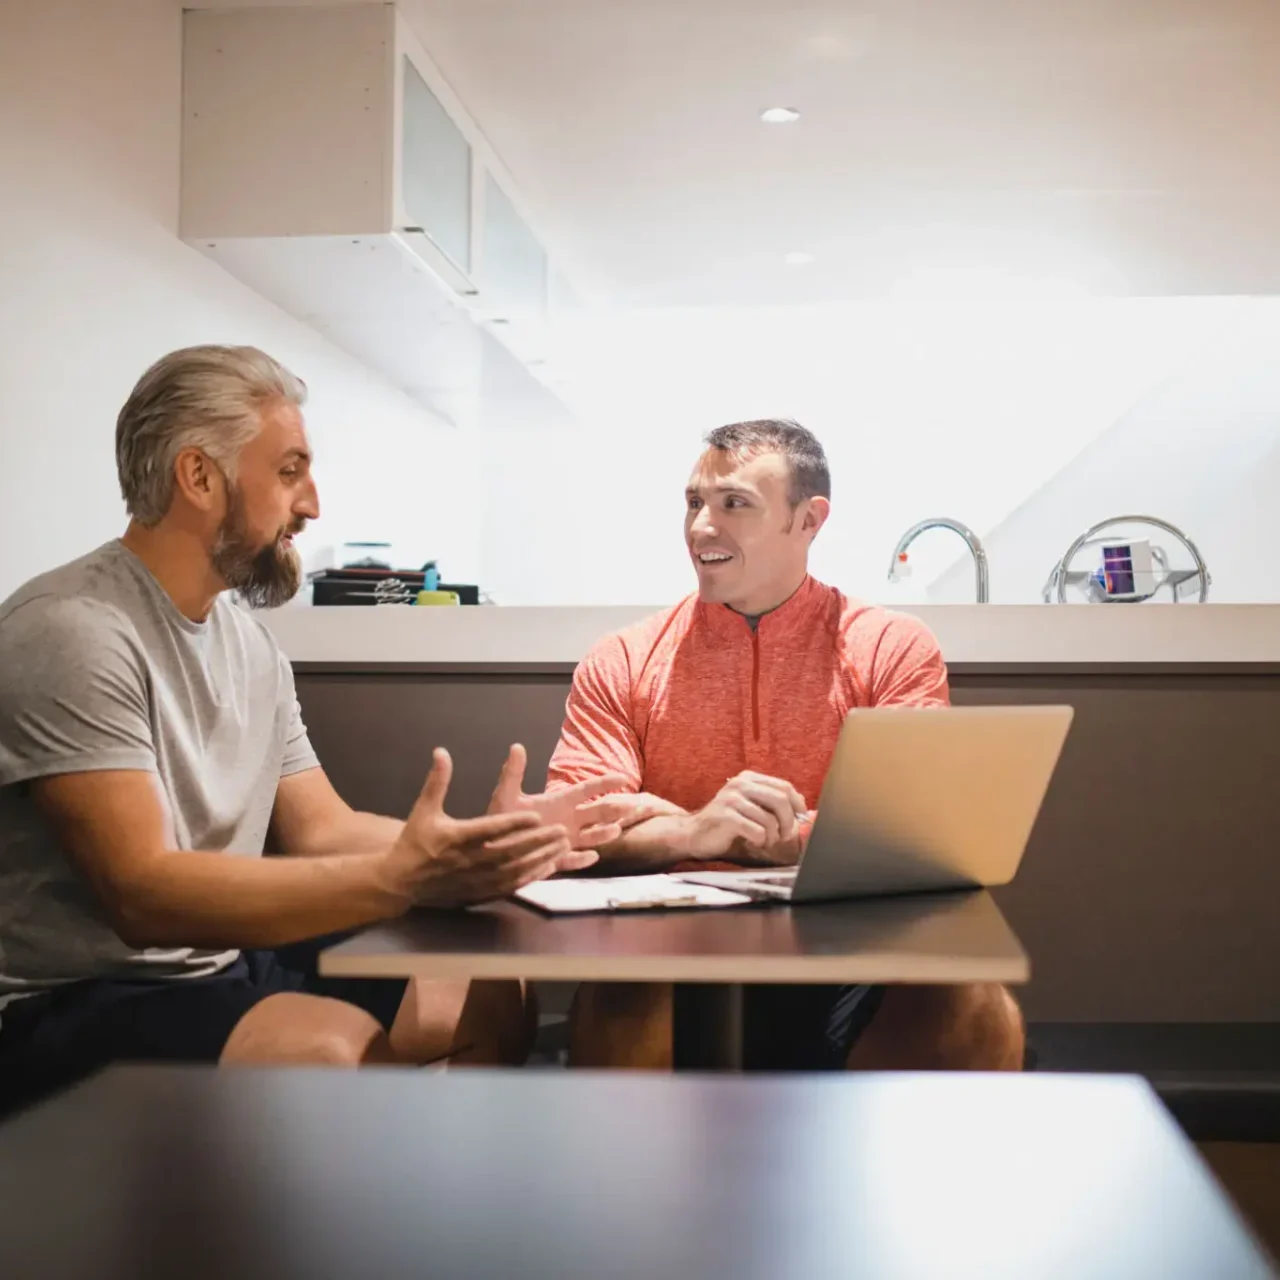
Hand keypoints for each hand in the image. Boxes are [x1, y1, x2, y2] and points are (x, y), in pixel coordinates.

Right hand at [383, 748, 589, 907]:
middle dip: (538, 842)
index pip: (490, 830)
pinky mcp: (481, 892)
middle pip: (510, 852)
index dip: (514, 824)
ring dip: (541, 858)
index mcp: (457, 838)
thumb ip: (437, 781)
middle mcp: (470, 860)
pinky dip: (533, 876)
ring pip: (516, 870)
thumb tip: (441, 752)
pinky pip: (512, 886)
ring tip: (563, 845)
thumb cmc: (415, 842)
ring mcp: (477, 879)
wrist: (402, 881)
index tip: (536, 815)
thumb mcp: (424, 808)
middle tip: (562, 830)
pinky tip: (550, 866)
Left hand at [488, 744, 632, 863]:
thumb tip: (516, 747)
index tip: (623, 778)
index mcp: (560, 802)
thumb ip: (512, 772)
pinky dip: (582, 860)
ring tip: (616, 830)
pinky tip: (592, 857)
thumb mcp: (506, 794)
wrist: (491, 847)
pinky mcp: (556, 860)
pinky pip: (572, 861)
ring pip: (590, 837)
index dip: (605, 783)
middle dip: (614, 809)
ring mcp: (564, 841)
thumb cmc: (501, 818)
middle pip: (596, 813)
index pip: (587, 790)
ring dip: (603, 834)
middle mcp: (567, 821)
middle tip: (632, 806)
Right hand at [681, 771, 806, 862]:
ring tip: (764, 840)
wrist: (694, 834)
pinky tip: (753, 842)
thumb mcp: (751, 808)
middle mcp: (739, 784)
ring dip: (772, 836)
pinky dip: (760, 841)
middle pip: (780, 800)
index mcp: (748, 778)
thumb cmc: (728, 823)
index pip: (784, 787)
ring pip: (769, 819)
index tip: (800, 820)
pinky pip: (756, 830)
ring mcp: (731, 799)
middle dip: (788, 822)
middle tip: (784, 836)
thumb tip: (805, 810)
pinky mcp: (725, 816)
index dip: (797, 805)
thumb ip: (773, 805)